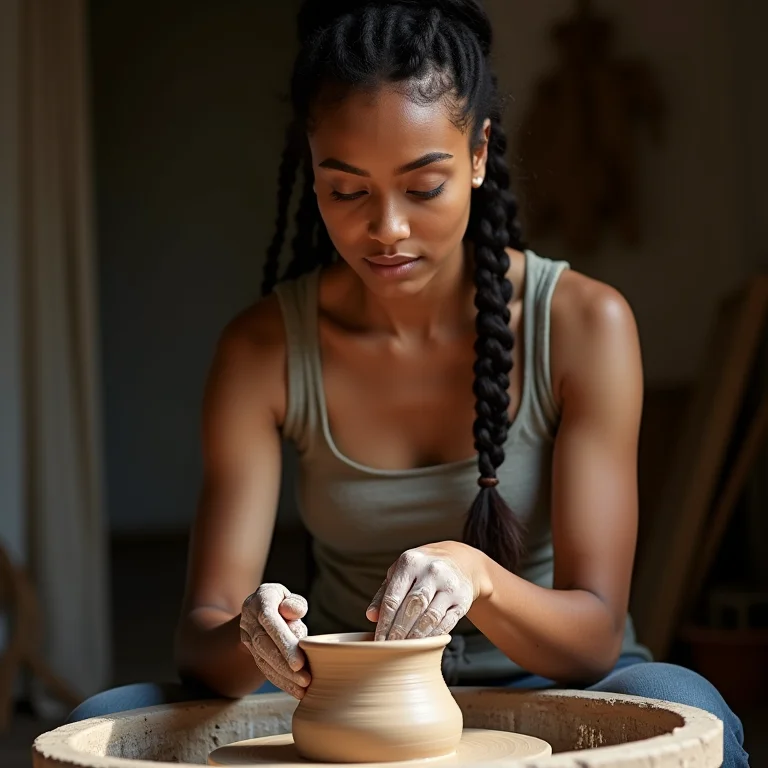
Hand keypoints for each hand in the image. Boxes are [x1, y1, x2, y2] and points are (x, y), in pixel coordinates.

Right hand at [239, 583, 310, 697]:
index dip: (283, 641)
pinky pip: (264, 668)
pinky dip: (280, 681)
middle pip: (264, 644)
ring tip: (302, 689)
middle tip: (304, 679)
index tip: (299, 662)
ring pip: (262, 659)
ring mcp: (247, 636)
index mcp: (260, 600)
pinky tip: (295, 691)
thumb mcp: (289, 596)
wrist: (260, 607)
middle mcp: (249, 619)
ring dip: (283, 677)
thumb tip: (294, 612)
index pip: (270, 621)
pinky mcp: (251, 651)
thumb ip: (295, 603)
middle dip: (284, 665)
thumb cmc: (282, 602)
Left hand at [365, 542, 489, 640]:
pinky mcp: (463, 599)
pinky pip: (447, 622)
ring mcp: (450, 584)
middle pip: (412, 607)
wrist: (459, 560)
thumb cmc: (421, 570)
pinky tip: (424, 644)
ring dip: (416, 637)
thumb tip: (371, 616)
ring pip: (430, 617)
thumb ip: (384, 594)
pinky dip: (434, 636)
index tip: (378, 641)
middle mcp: (432, 570)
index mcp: (411, 562)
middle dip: (399, 631)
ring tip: (406, 650)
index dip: (384, 622)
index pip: (393, 597)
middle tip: (390, 649)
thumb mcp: (401, 573)